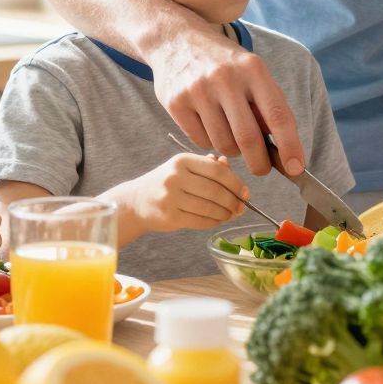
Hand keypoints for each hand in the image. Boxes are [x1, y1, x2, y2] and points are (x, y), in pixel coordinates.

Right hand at [111, 153, 250, 239]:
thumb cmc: (167, 182)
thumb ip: (208, 167)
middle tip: (241, 208)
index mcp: (182, 160)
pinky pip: (199, 221)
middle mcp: (175, 177)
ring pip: (209, 208)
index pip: (217, 171)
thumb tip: (229, 167)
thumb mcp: (184, 168)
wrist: (136, 201)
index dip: (236, 183)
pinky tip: (217, 220)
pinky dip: (213, 222)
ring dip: (225, 214)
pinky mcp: (169, 216)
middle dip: (233, 201)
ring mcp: (170, 197)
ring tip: (230, 215)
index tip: (246, 193)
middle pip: (215, 191)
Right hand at [148, 20, 304, 178]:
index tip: (296, 169)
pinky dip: (210, 142)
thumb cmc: (224, 63)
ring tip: (232, 134)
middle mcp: (226, 78)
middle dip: (260, 163)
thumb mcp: (253, 73)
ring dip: (234, 150)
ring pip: (224, 144)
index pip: (277, 116)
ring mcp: (198, 90)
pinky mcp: (176, 103)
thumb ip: (269, 106)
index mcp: (253, 70)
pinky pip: (201, 141)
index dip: (290, 146)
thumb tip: (285, 152)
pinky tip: (210, 124)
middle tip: (262, 169)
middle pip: (248, 138)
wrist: (177, 40)